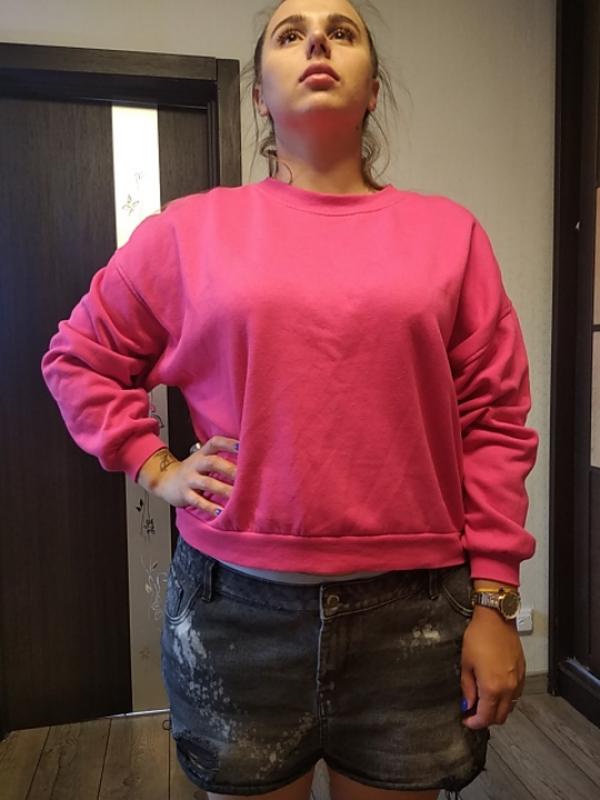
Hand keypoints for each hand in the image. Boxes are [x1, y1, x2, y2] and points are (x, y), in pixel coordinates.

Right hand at [137, 436, 237, 515]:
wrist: (165, 481)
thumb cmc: (192, 471)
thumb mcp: (202, 459)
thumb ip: (220, 458)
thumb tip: (248, 461)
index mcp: (202, 454)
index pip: (215, 443)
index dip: (228, 443)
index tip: (242, 446)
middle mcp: (196, 464)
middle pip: (213, 462)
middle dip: (229, 469)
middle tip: (245, 475)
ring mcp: (189, 479)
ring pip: (207, 483)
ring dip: (223, 489)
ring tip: (237, 496)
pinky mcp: (185, 494)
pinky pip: (198, 501)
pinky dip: (210, 507)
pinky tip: (221, 512)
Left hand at [460, 605, 524, 727]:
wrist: (497, 620)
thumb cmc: (479, 637)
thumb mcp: (466, 663)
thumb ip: (468, 688)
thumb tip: (468, 704)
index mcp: (492, 688)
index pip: (486, 717)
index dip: (475, 723)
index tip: (467, 720)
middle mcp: (508, 688)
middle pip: (500, 717)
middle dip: (486, 719)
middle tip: (473, 712)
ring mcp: (518, 681)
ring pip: (510, 707)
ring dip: (497, 710)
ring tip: (483, 701)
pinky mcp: (522, 673)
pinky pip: (516, 695)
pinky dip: (506, 699)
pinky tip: (495, 690)